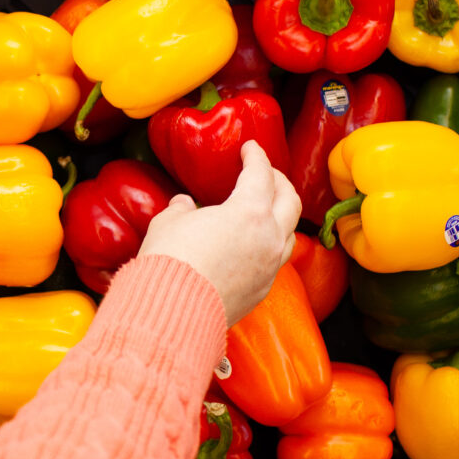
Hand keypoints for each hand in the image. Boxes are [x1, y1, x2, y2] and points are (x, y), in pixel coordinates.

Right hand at [137, 141, 301, 325]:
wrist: (174, 309)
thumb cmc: (170, 259)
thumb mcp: (169, 222)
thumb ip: (182, 209)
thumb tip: (185, 205)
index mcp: (248, 211)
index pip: (261, 173)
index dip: (256, 156)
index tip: (250, 148)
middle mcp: (268, 236)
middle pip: (289, 199)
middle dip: (278, 180)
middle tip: (264, 173)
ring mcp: (269, 266)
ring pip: (290, 232)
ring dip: (282, 214)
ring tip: (269, 208)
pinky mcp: (262, 289)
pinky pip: (276, 259)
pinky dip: (271, 243)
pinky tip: (256, 244)